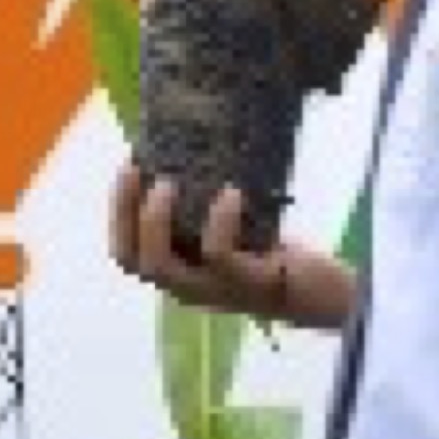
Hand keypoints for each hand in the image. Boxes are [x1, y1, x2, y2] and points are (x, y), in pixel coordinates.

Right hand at [105, 163, 348, 329]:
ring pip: (161, 267)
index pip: (127, 253)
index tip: (128, 166)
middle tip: (139, 171)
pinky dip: (219, 221)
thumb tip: (189, 147)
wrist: (322, 291)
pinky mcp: (250, 285)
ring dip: (156, 221)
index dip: (117, 212)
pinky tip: (230, 193)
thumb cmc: (274, 251)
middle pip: (134, 261)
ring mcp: (217, 291)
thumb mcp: (233, 227)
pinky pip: (219, 256)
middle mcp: (189, 287)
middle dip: (125, 214)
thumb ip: (205, 206)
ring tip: (169, 182)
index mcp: (179, 272)